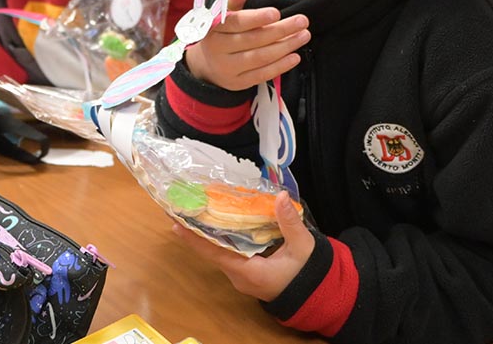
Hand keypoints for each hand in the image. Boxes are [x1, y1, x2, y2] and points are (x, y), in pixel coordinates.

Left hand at [172, 192, 315, 300]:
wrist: (316, 296)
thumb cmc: (308, 273)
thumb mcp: (303, 247)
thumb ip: (289, 222)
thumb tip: (280, 196)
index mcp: (249, 272)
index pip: (214, 253)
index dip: (194, 238)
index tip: (176, 223)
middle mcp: (239, 276)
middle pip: (212, 250)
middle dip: (197, 230)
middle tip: (183, 207)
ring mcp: (241, 275)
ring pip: (219, 251)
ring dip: (207, 233)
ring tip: (195, 210)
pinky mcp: (246, 272)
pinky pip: (228, 253)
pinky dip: (221, 237)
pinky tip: (217, 221)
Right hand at [185, 0, 308, 91]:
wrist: (206, 67)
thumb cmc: (221, 35)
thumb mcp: (223, 16)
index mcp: (214, 29)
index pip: (236, 23)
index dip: (256, 18)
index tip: (277, 12)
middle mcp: (218, 50)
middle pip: (253, 40)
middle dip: (281, 30)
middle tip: (302, 21)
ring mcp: (228, 68)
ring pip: (260, 57)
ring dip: (285, 47)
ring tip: (304, 36)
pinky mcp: (238, 83)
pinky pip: (262, 75)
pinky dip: (280, 66)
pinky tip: (295, 56)